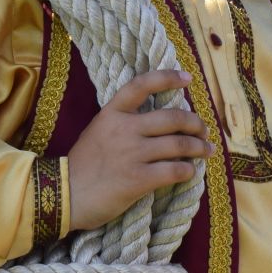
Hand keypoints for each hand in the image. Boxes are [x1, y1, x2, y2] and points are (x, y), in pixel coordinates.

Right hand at [65, 70, 211, 231]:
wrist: (65, 194)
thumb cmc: (82, 165)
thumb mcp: (97, 132)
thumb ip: (122, 123)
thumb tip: (158, 123)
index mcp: (111, 113)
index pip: (142, 85)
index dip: (167, 78)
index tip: (187, 79)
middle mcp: (124, 129)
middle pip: (173, 118)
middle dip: (195, 124)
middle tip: (203, 130)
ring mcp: (132, 154)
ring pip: (179, 144)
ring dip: (199, 148)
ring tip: (206, 151)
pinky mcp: (138, 179)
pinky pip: (174, 170)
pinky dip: (188, 170)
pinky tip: (190, 172)